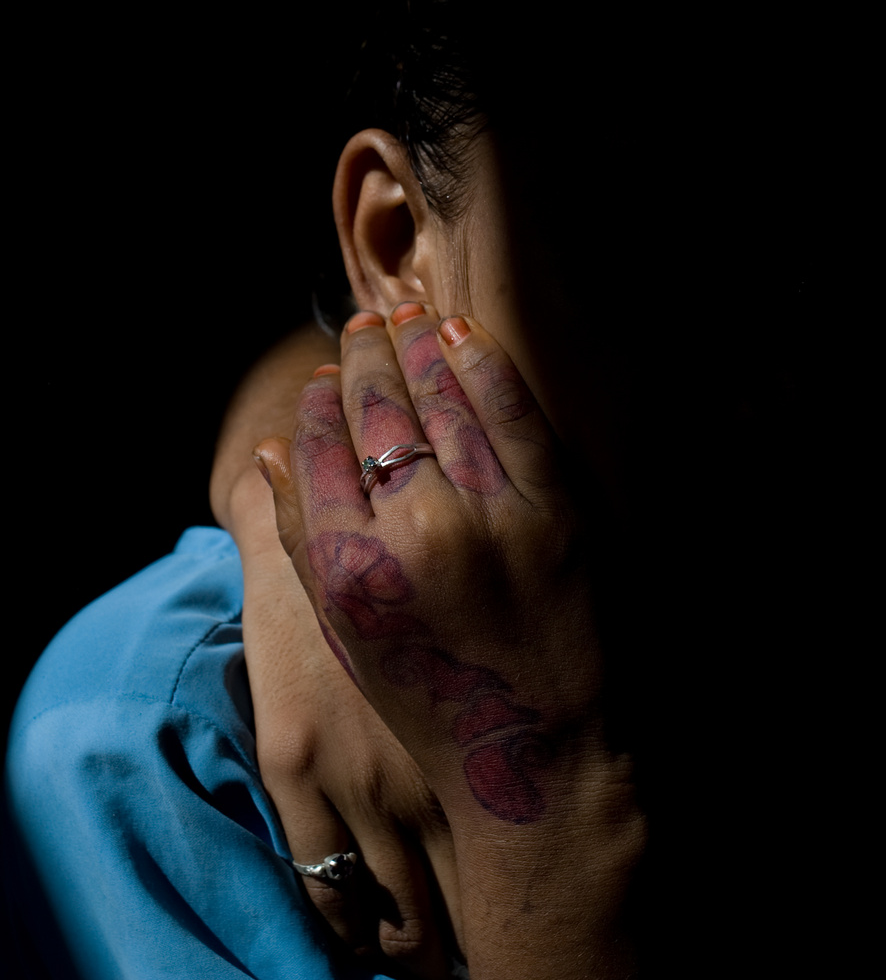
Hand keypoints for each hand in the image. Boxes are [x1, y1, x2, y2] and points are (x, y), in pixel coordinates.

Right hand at [256, 304, 645, 977]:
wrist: (546, 754)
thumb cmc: (436, 702)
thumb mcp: (348, 634)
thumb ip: (302, 541)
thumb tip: (271, 452)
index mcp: (352, 571)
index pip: (316, 451)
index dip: (315, 404)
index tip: (319, 379)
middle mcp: (413, 535)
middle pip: (374, 413)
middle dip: (362, 360)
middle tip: (360, 327)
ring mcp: (491, 517)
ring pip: (438, 399)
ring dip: (416, 347)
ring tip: (404, 318)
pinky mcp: (557, 508)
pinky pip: (511, 409)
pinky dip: (482, 361)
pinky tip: (462, 333)